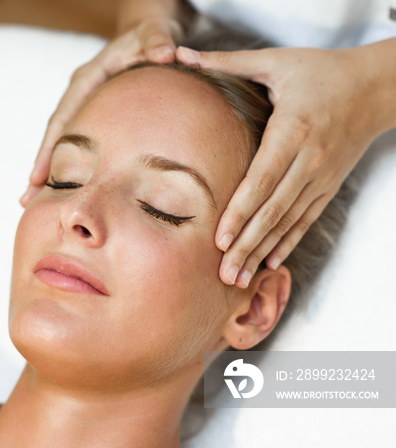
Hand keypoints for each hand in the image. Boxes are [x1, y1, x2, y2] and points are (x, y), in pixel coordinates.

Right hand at [20, 18, 182, 206]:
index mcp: (87, 79)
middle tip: (26, 200)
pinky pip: (79, 142)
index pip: (62, 117)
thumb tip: (167, 54)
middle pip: (55, 135)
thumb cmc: (150, 34)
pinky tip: (67, 189)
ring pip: (64, 142)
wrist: (149, 34)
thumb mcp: (154, 32)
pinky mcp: (95, 114)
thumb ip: (157, 40)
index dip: (49, 148)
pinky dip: (71, 165)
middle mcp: (80, 94)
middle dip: (41, 167)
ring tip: (36, 203)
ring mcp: (85, 105)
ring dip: (50, 171)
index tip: (38, 176)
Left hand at [176, 41, 395, 287]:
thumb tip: (184, 54)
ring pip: (289, 222)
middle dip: (247, 245)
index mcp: (294, 130)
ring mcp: (322, 176)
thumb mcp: (277, 61)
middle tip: (223, 274)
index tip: (220, 238)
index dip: (241, 212)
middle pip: (274, 210)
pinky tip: (271, 263)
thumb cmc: (322, 72)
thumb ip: (229, 62)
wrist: (377, 86)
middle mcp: (310, 159)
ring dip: (263, 251)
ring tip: (239, 278)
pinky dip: (288, 242)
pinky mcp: (328, 186)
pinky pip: (306, 220)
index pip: (263, 179)